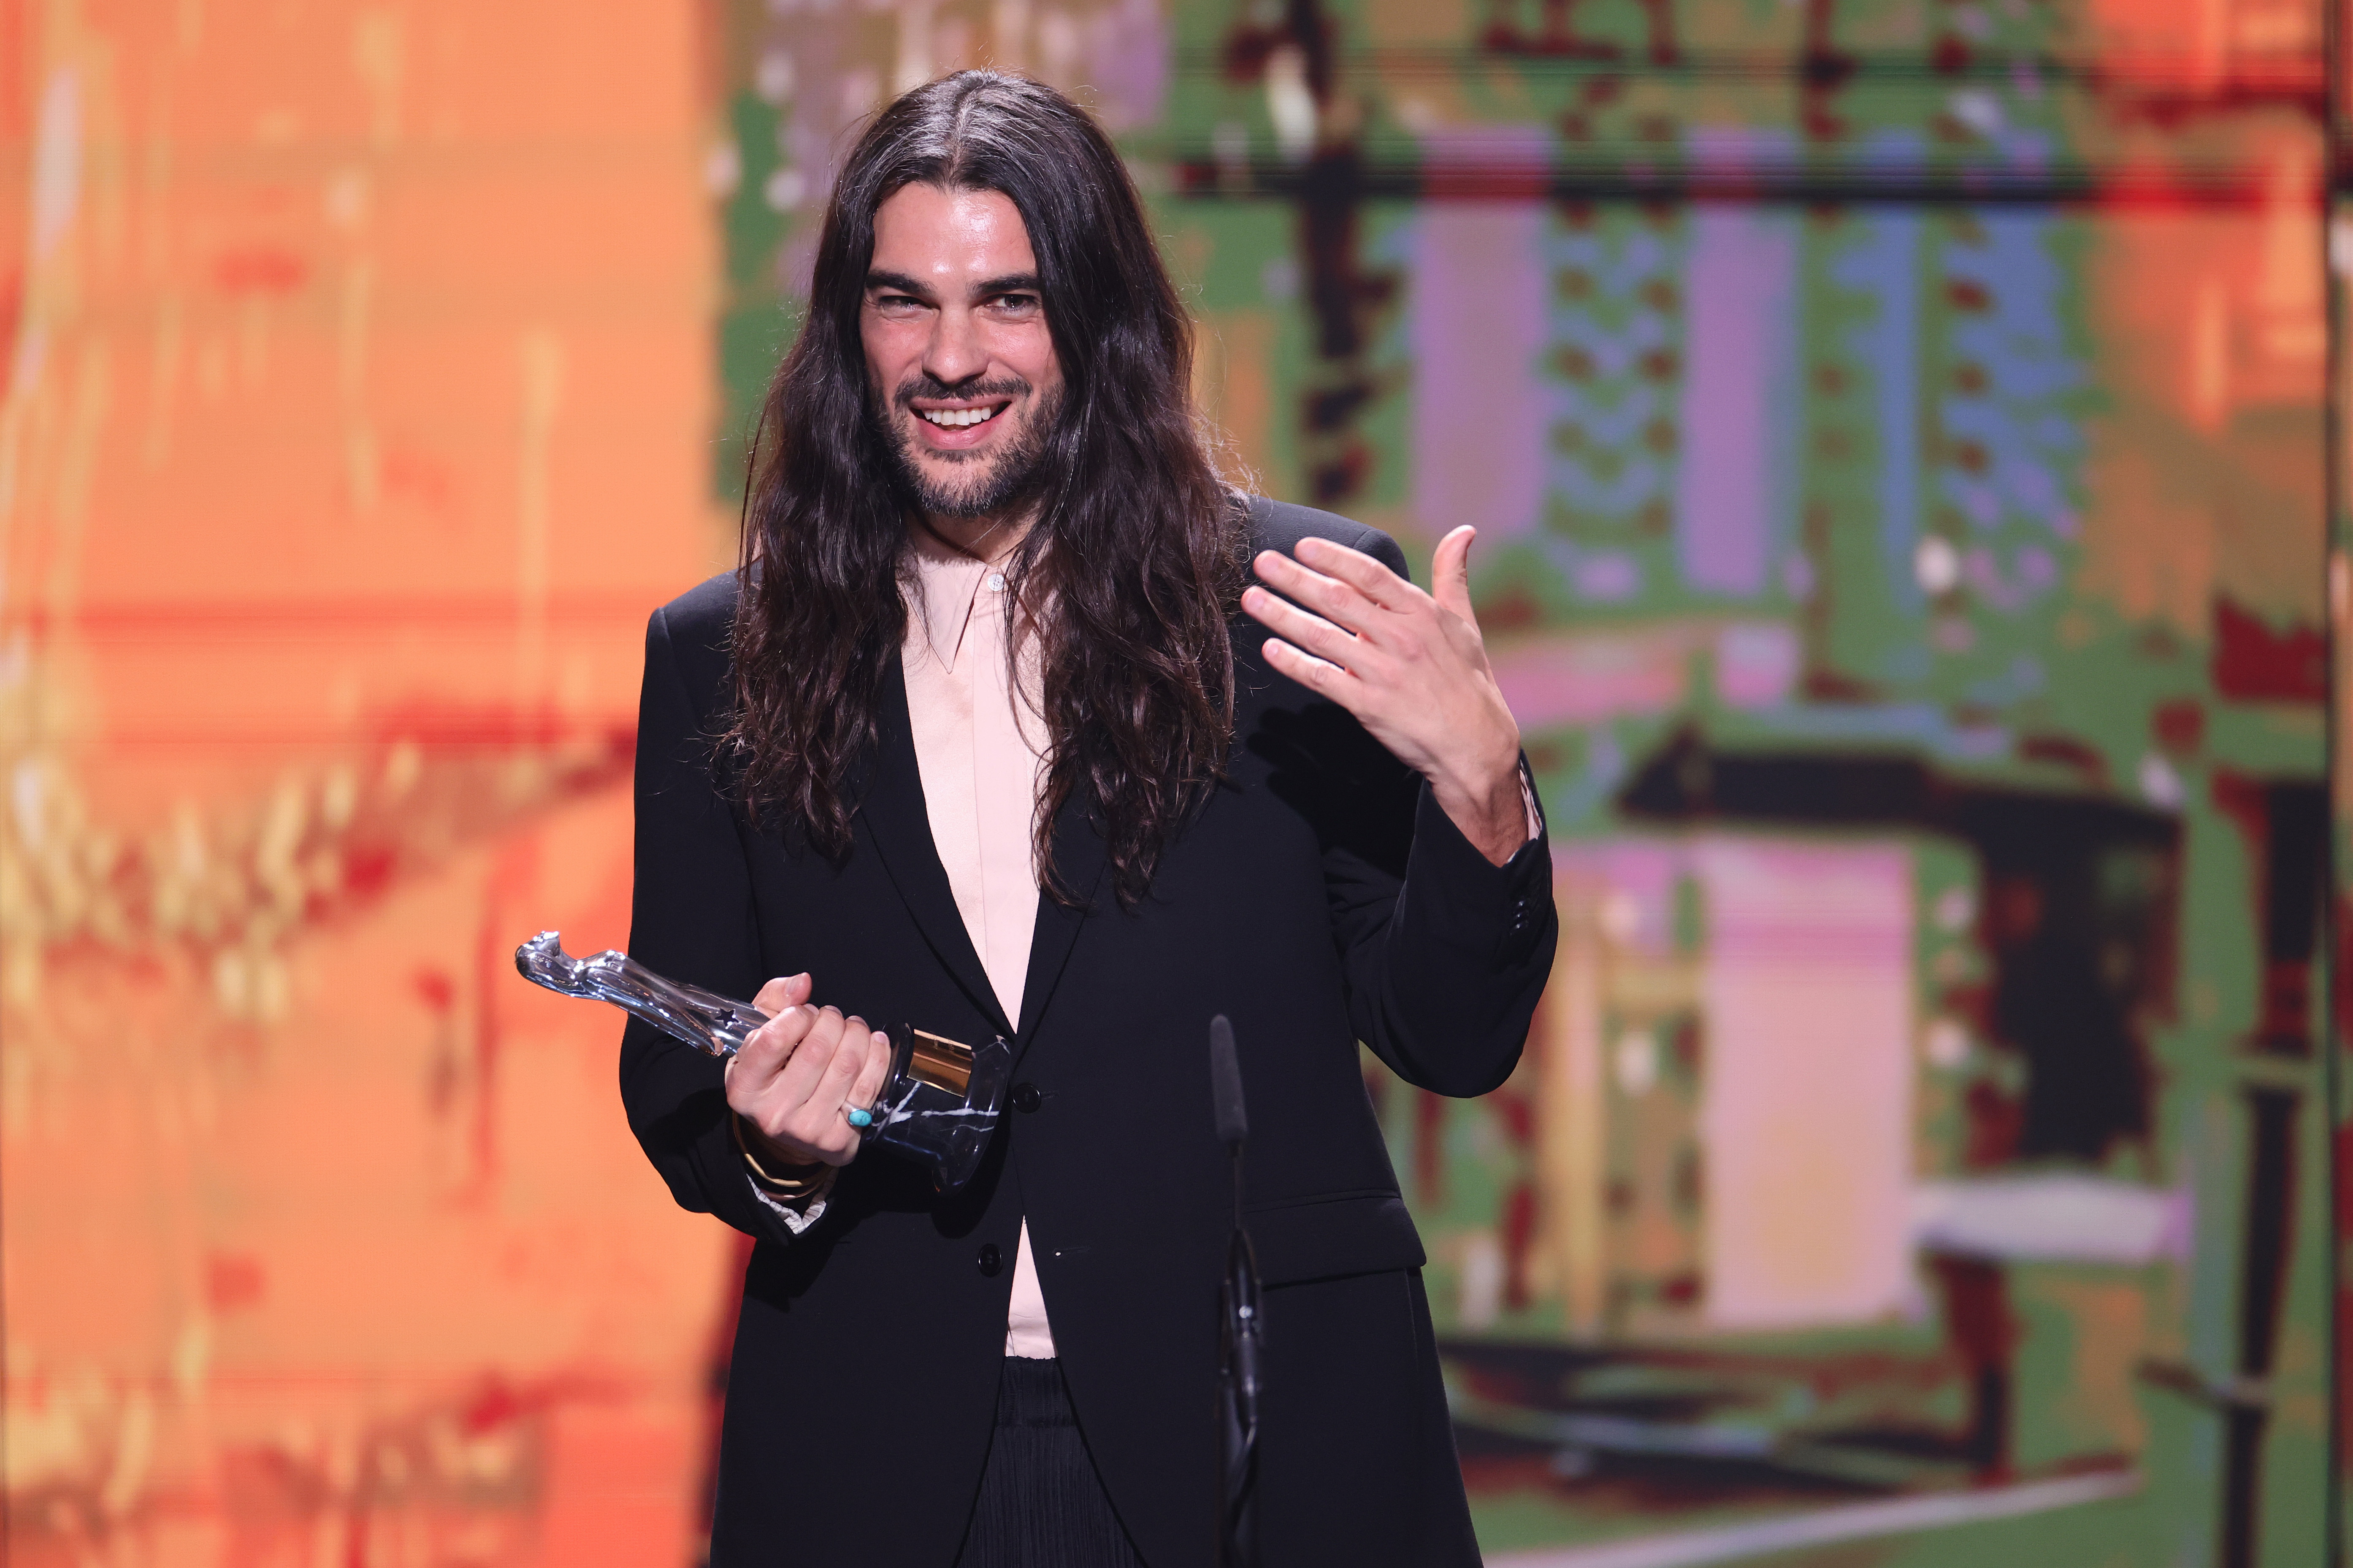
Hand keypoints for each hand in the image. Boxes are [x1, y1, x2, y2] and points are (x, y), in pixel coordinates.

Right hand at [724, 973, 894, 1168]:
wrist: (789, 1132)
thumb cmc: (774, 1073)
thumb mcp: (759, 1035)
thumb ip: (775, 1000)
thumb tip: (803, 983)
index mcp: (744, 1087)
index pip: (773, 1039)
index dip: (798, 1015)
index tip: (804, 1013)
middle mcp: (773, 1113)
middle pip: (817, 1049)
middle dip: (832, 1021)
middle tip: (832, 1018)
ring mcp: (808, 1129)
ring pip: (847, 1064)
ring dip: (857, 1034)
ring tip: (851, 1028)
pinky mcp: (840, 1139)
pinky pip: (869, 1087)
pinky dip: (877, 1055)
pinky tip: (873, 1042)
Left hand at [1243, 527, 1528, 865]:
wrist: (1475, 744)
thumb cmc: (1468, 680)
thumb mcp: (1465, 623)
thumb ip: (1452, 575)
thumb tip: (1463, 531)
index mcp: (1421, 613)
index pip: (1370, 575)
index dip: (1334, 557)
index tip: (1302, 545)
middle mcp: (1400, 637)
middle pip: (1338, 599)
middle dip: (1294, 578)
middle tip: (1261, 561)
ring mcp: (1383, 672)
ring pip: (1322, 636)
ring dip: (1282, 615)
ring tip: (1251, 599)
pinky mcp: (1368, 705)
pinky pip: (1322, 678)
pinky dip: (1294, 663)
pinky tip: (1270, 649)